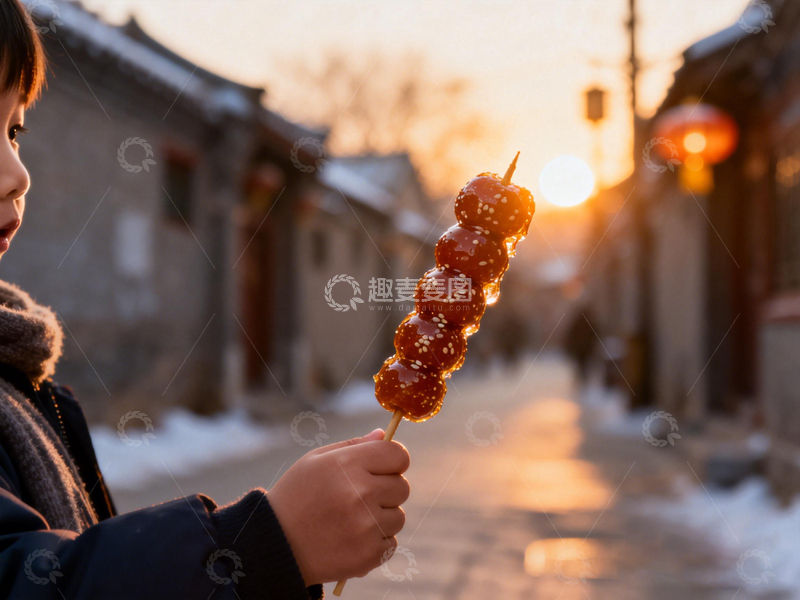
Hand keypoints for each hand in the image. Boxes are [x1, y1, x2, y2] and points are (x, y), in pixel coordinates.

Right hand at [268, 429, 410, 584]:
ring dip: (381, 517)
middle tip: (360, 497)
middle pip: (402, 486)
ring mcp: (366, 526)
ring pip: (398, 516)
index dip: (393, 460)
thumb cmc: (296, 496)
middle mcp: (361, 493)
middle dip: (386, 490)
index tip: (383, 468)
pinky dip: (376, 543)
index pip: (398, 455)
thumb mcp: (315, 460)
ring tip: (351, 520)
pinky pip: (391, 542)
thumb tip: (384, 434)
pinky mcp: (369, 555)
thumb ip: (353, 445)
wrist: (275, 545)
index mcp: (349, 464)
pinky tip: (351, 539)